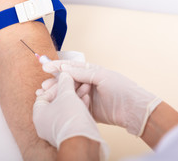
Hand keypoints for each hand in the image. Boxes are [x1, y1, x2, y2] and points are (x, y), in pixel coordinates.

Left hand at [33, 72, 107, 159]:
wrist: (83, 140)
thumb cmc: (70, 117)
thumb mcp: (66, 94)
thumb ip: (64, 82)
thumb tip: (64, 74)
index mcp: (39, 114)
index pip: (44, 94)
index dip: (55, 85)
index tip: (64, 78)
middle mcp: (46, 123)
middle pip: (56, 100)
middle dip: (68, 89)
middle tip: (76, 81)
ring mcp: (58, 128)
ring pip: (67, 107)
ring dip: (76, 96)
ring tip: (86, 87)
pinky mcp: (70, 131)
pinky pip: (73, 116)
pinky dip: (79, 106)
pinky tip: (87, 98)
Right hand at [42, 61, 161, 135]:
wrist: (133, 110)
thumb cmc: (122, 89)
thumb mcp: (101, 76)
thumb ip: (83, 73)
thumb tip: (64, 69)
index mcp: (91, 72)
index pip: (71, 67)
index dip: (57, 66)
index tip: (45, 67)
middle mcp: (88, 83)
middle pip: (67, 81)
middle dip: (54, 83)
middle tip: (43, 86)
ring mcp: (87, 96)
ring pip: (68, 94)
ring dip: (56, 94)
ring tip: (44, 95)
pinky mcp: (88, 109)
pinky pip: (74, 105)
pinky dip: (64, 104)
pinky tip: (56, 105)